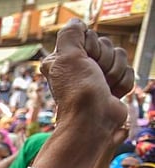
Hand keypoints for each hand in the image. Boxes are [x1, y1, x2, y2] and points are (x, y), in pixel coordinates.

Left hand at [40, 18, 132, 140]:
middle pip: (107, 45)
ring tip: (103, 86)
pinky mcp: (113, 86)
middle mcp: (80, 66)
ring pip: (121, 57)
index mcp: (63, 58)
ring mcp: (97, 77)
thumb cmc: (78, 90)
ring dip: (114, 72)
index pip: (88, 35)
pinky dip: (122, 83)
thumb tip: (75, 23)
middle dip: (105, 60)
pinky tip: (112, 94)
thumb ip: (70, 35)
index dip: (91, 46)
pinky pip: (128, 72)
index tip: (84, 60)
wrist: (94, 120)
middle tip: (94, 75)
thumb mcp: (66, 56)